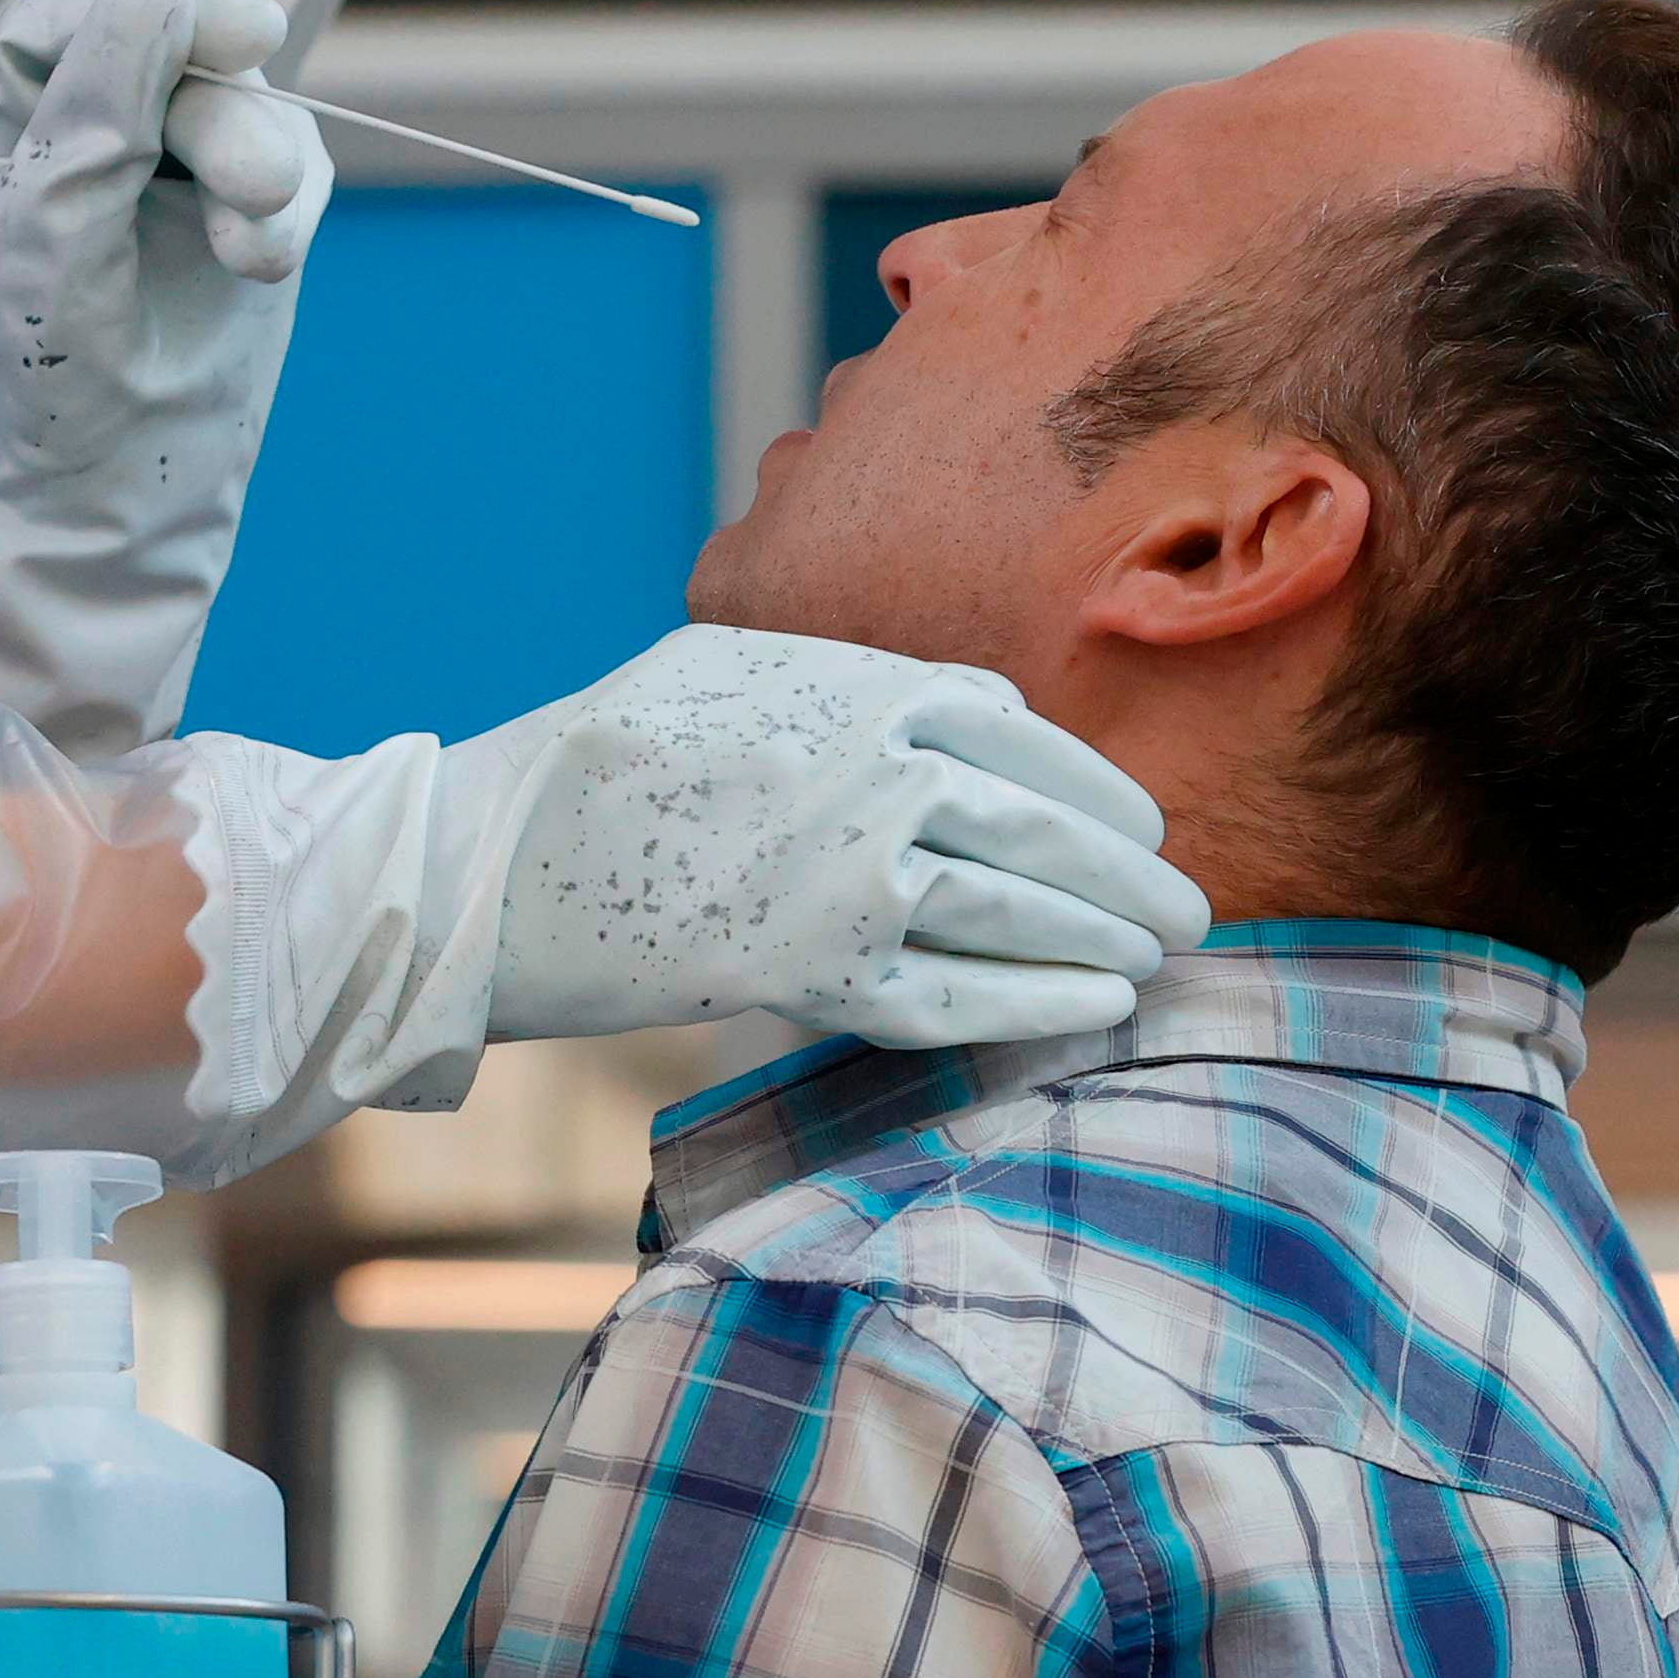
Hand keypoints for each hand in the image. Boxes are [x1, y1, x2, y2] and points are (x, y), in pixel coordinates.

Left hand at [0, 0, 331, 471]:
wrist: (122, 489)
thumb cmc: (50, 370)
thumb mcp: (54, 227)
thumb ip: (100, 102)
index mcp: (6, 124)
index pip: (63, 20)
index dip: (139, 8)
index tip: (230, 29)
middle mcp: (89, 126)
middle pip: (172, 55)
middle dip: (223, 118)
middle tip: (259, 188)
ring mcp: (173, 163)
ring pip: (248, 103)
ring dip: (261, 170)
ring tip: (251, 253)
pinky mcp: (244, 206)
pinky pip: (297, 163)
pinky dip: (291, 211)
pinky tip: (258, 263)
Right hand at [465, 627, 1210, 1048]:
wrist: (488, 855)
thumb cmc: (603, 758)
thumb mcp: (734, 670)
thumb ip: (855, 687)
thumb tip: (975, 718)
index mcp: (855, 684)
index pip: (1020, 733)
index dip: (1095, 787)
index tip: (1140, 825)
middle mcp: (871, 771)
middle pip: (1042, 826)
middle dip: (1128, 875)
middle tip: (1190, 910)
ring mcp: (848, 874)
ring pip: (1016, 911)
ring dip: (1101, 940)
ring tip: (1156, 959)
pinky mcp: (811, 971)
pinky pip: (956, 996)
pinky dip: (1038, 1004)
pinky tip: (1097, 1008)